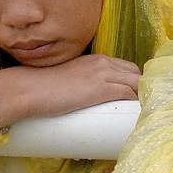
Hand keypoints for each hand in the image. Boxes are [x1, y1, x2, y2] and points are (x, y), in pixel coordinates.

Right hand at [0, 54, 139, 126]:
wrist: (30, 89)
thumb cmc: (44, 87)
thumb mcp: (70, 78)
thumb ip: (83, 83)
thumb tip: (85, 99)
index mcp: (96, 59)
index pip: (128, 67)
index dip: (134, 82)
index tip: (135, 97)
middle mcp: (103, 63)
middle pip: (136, 74)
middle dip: (142, 89)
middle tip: (139, 108)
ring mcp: (103, 75)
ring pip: (136, 83)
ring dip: (141, 98)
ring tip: (140, 113)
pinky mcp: (101, 89)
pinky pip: (129, 93)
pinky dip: (136, 103)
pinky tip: (137, 113)